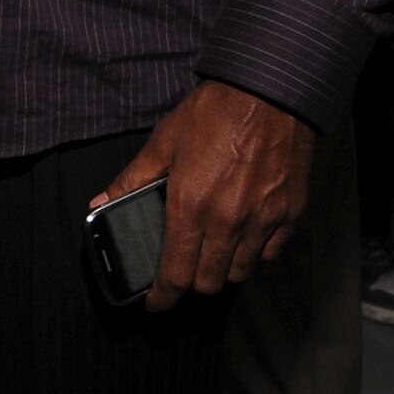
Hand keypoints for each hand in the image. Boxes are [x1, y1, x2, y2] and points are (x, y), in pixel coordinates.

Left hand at [91, 80, 313, 309]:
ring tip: (214, 251)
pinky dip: (256, 254)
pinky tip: (246, 237)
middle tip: (185, 268)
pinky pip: (272, 253)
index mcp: (191, 205)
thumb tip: (102, 203)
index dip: (163, 296)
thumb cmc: (215, 111)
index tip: (156, 303)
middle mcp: (228, 220)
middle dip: (192, 281)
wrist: (270, 90)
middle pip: (209, 281)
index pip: (176, 273)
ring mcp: (264, 219)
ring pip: (241, 272)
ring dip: (224, 269)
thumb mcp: (164, 141)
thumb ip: (132, 179)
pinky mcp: (291, 212)